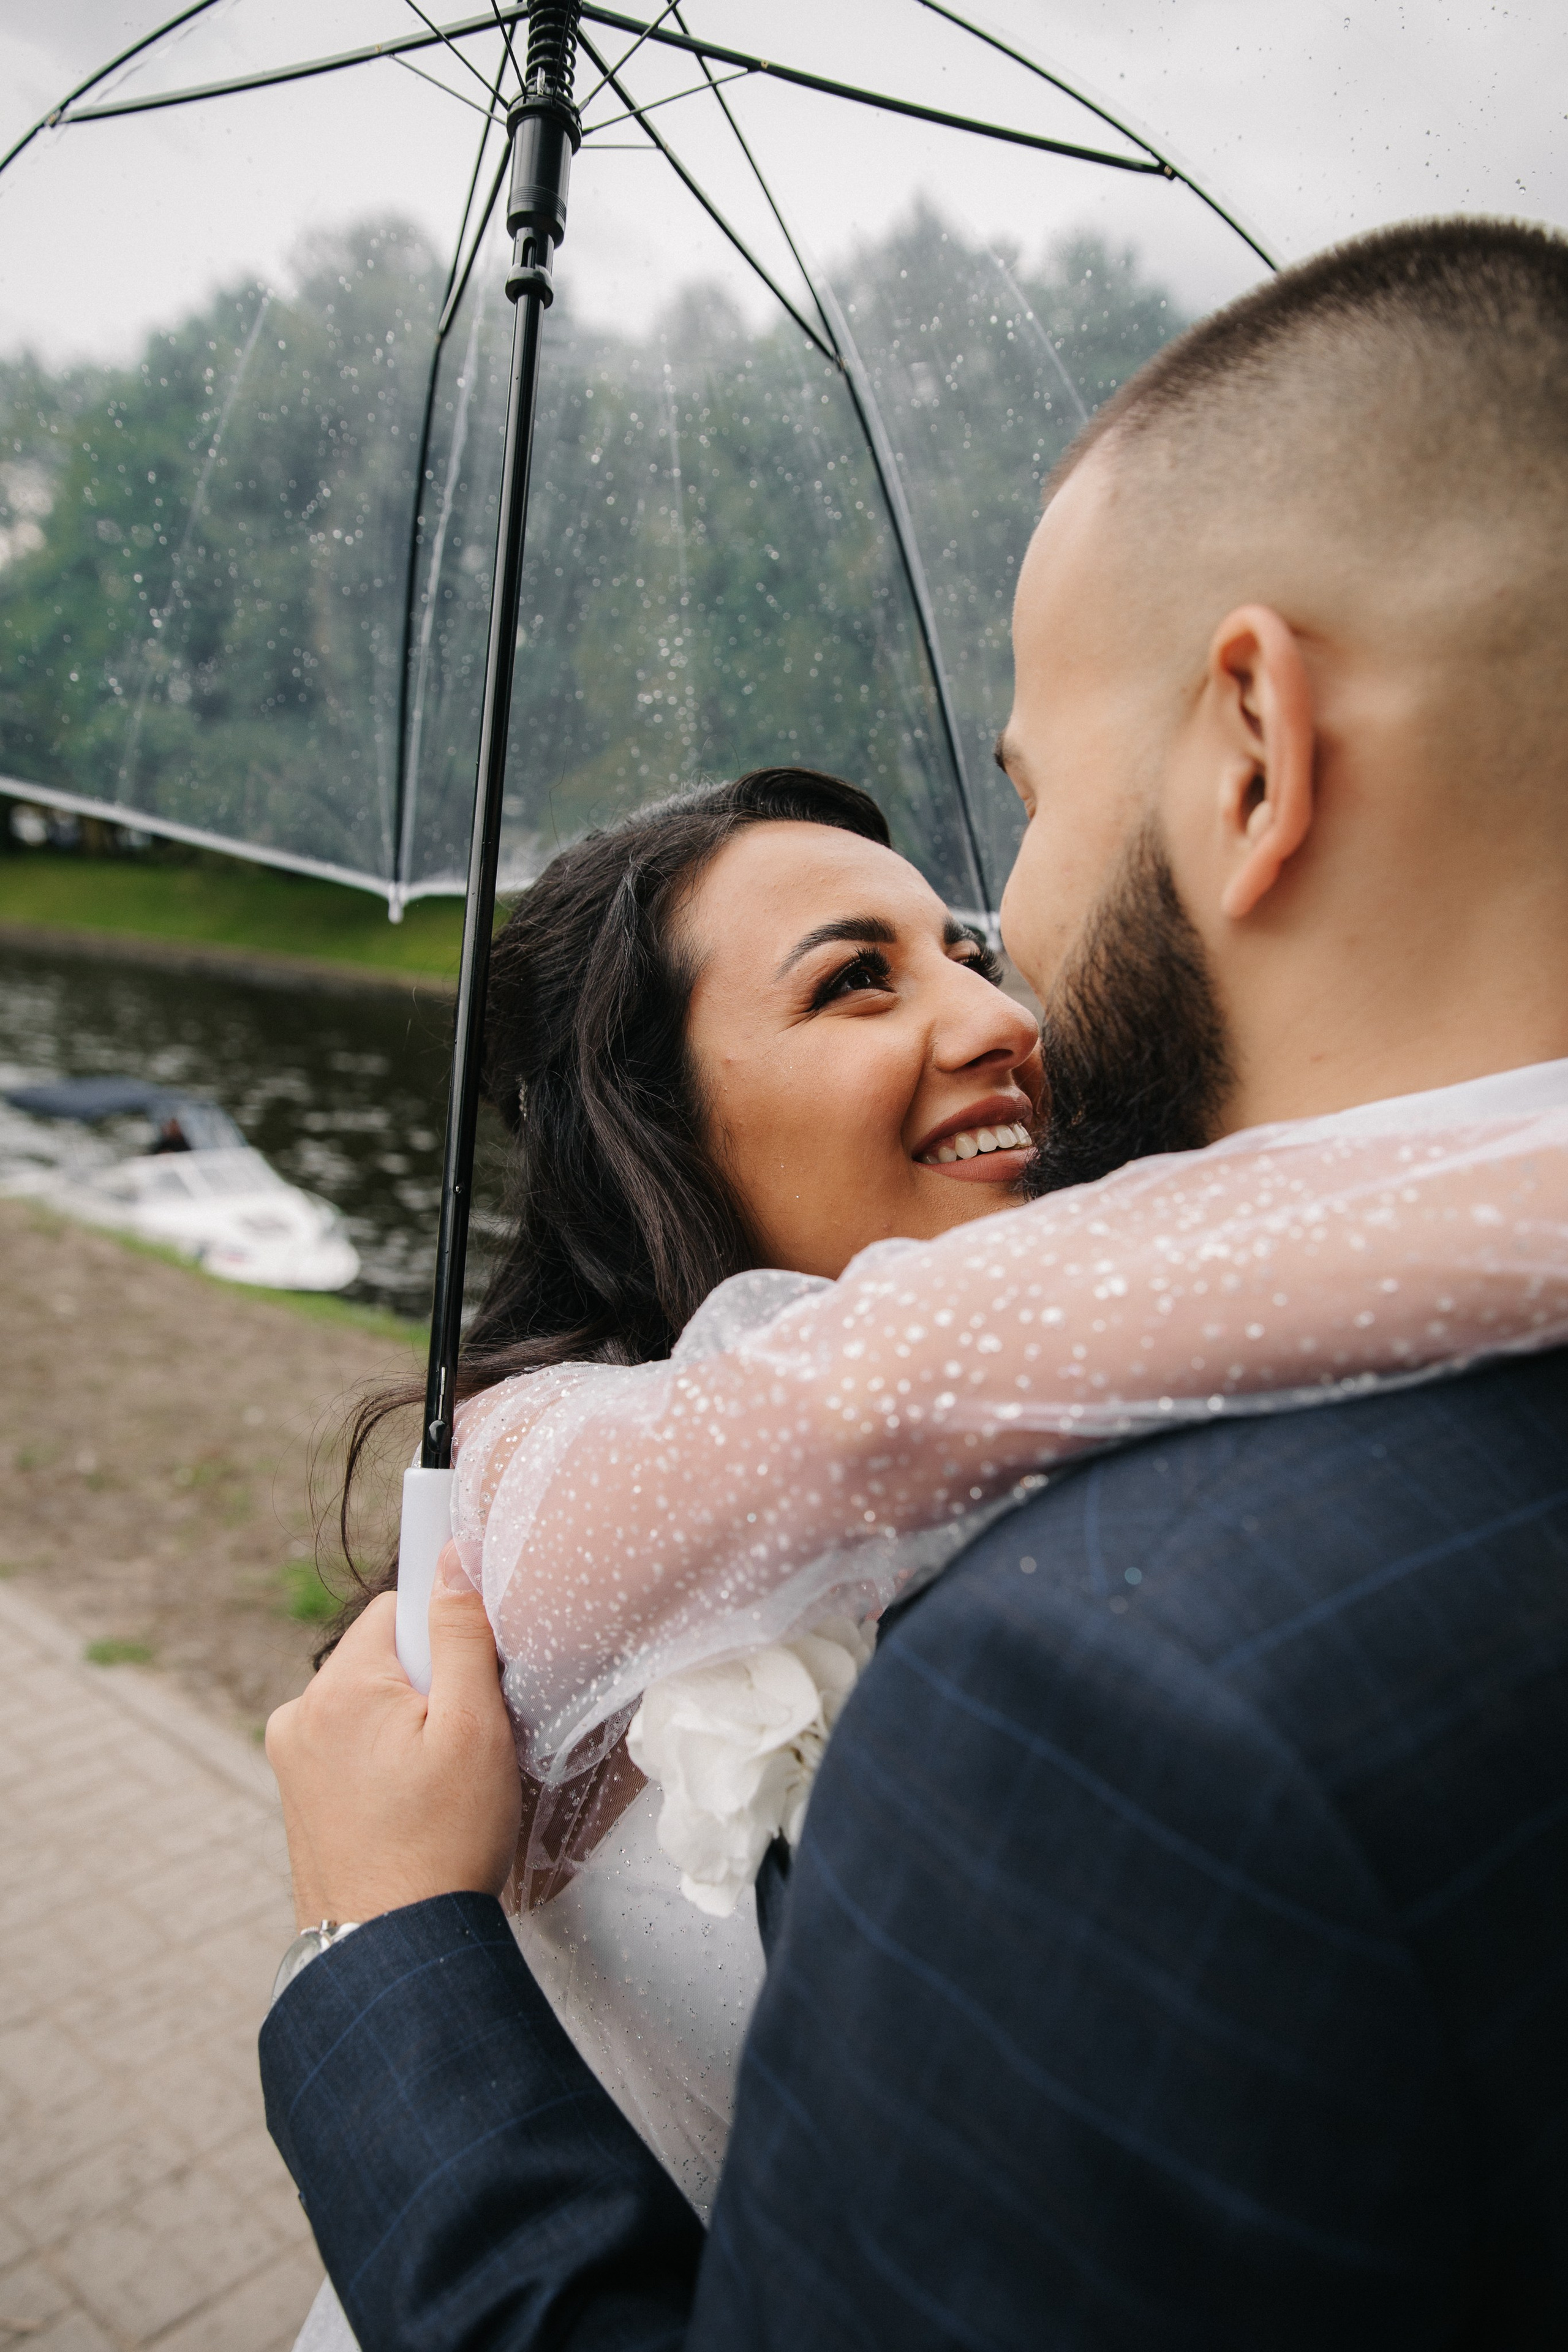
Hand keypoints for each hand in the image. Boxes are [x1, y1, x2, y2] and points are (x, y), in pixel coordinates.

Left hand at [266, 1546, 521, 1928]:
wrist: (394, 1954)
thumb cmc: (443, 1844)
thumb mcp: (473, 1729)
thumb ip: (461, 1634)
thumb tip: (451, 1557)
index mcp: (337, 1689)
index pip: (400, 1608)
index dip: (447, 1639)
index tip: (472, 1688)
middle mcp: (297, 1715)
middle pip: (383, 1657)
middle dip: (428, 1686)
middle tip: (462, 1749)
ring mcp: (290, 1759)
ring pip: (368, 1703)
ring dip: (406, 1726)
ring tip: (438, 1788)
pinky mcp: (296, 1797)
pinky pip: (350, 1745)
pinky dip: (384, 1761)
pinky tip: (412, 1808)